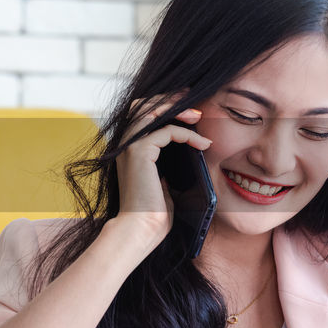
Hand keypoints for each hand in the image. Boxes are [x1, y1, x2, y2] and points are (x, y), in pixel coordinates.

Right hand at [111, 92, 211, 250]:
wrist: (140, 229)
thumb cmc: (152, 214)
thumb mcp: (164, 183)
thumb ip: (168, 165)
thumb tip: (189, 154)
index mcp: (129, 151)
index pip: (143, 116)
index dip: (164, 107)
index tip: (189, 110)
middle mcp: (125, 145)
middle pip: (143, 105)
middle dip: (168, 99)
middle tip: (192, 98)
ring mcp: (129, 146)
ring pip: (152, 110)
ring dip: (177, 109)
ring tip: (198, 115)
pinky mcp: (139, 152)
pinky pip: (167, 131)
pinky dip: (187, 134)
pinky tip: (202, 144)